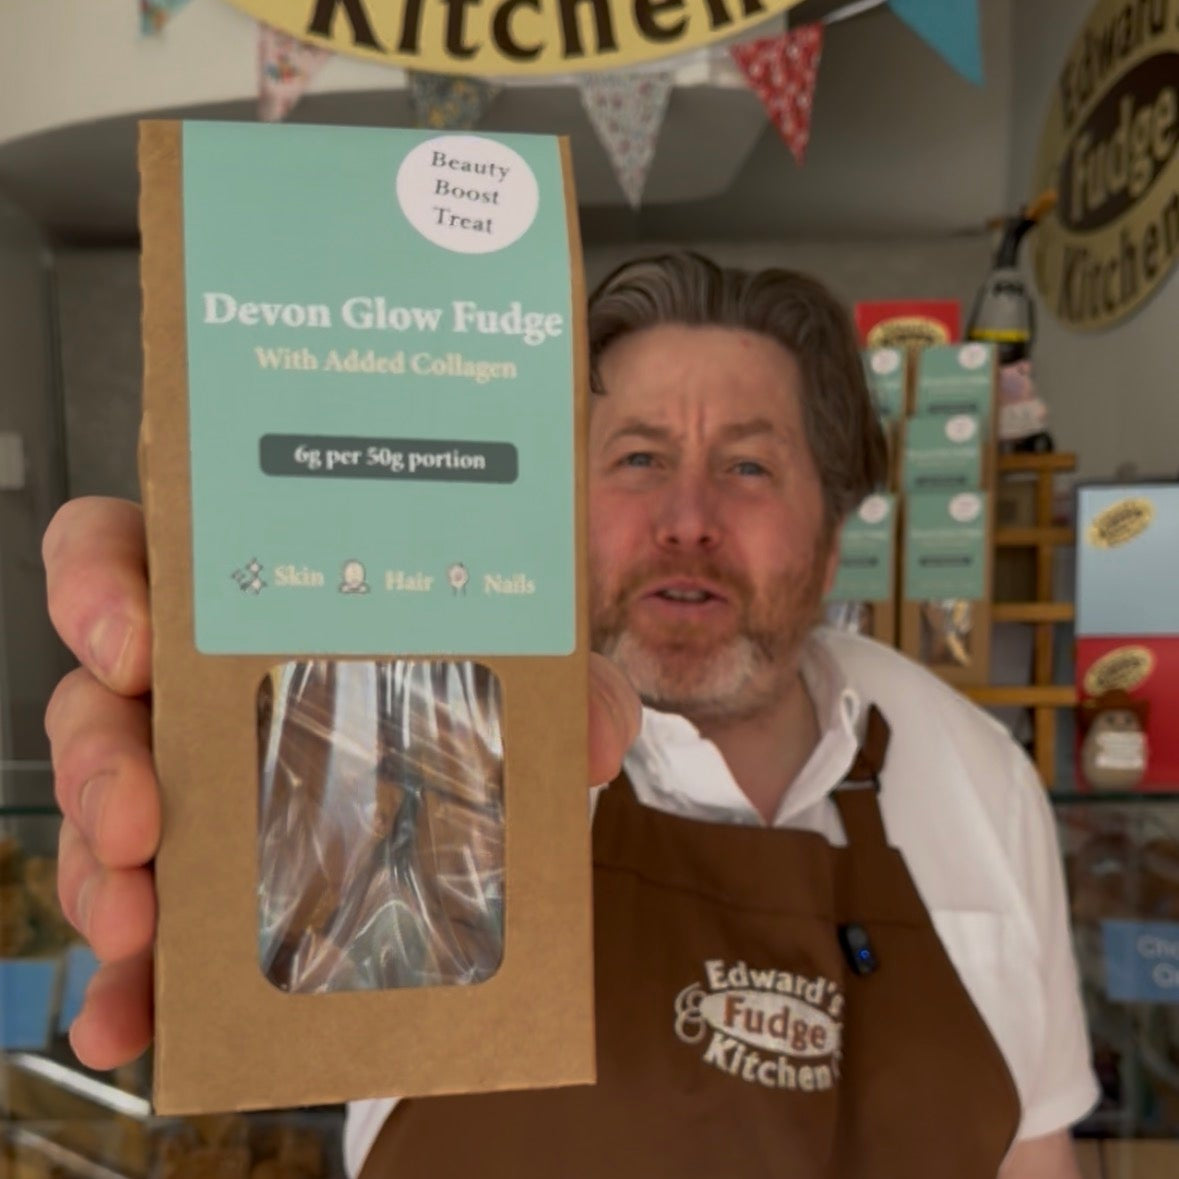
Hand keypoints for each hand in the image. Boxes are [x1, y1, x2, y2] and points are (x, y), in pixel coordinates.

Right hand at [42, 497, 640, 1070]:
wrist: (488, 797)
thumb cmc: (475, 698)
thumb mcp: (526, 674)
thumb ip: (569, 684)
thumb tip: (593, 736)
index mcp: (249, 600)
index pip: (129, 552)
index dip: (100, 580)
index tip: (134, 638)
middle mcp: (194, 686)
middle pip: (95, 694)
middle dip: (97, 756)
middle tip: (140, 814)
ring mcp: (182, 785)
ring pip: (99, 812)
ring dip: (99, 874)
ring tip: (139, 925)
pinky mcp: (191, 881)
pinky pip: (133, 924)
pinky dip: (127, 976)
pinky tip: (128, 1019)